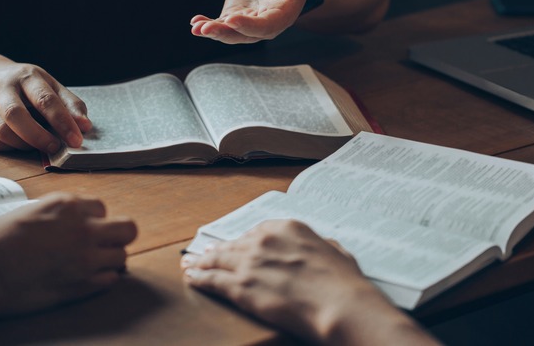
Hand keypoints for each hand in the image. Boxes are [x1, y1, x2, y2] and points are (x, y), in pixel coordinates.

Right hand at [0, 62, 92, 152]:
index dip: (63, 122)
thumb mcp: (50, 86)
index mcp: (27, 76)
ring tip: (40, 146)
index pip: (45, 99)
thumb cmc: (26, 86)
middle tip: (56, 147)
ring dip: (24, 144)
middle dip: (39, 136)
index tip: (77, 139)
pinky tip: (22, 145)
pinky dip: (9, 147)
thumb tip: (85, 127)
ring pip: (1, 130)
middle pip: (15, 114)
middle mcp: (2, 87)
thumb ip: (70, 105)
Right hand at [0, 192, 136, 315]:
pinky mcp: (84, 284)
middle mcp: (82, 228)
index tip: (82, 228)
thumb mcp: (28, 210)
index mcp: (67, 205)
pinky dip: (102, 279)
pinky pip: (112, 279)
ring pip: (122, 255)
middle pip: (127, 228)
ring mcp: (86, 257)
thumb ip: (56, 211)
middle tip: (104, 243)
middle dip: (118, 235)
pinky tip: (86, 278)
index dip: (93, 219)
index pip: (101, 207)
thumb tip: (70, 216)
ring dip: (109, 259)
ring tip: (91, 264)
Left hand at [181, 220, 416, 343]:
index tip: (234, 245)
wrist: (340, 305)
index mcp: (287, 228)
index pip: (255, 233)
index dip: (242, 241)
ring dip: (201, 262)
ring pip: (218, 260)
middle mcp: (265, 240)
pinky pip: (213, 280)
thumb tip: (323, 247)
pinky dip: (199, 279)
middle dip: (217, 250)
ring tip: (190, 264)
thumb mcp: (336, 252)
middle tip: (202, 253)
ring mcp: (250, 263)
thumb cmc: (344, 284)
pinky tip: (192, 278)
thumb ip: (321, 245)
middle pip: (233, 245)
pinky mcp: (241, 287)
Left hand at [190, 0, 315, 43]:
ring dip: (213, 31)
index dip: (249, 25)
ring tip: (196, 27)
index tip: (231, 19)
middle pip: (245, 35)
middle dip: (224, 33)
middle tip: (205, 28)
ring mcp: (249, 23)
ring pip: (231, 33)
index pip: (266, 25)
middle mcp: (266, 25)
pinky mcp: (236, 17)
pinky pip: (222, 25)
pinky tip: (195, 22)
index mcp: (284, 14)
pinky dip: (208, 24)